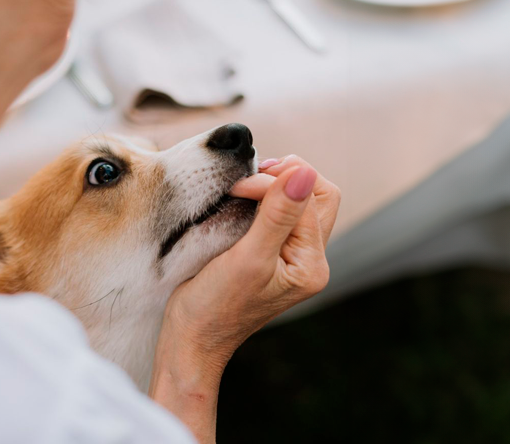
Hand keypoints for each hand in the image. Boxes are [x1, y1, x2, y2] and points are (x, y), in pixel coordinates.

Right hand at [149, 155, 340, 443]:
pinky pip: (281, 214)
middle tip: (247, 182)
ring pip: (300, 203)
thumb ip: (278, 215)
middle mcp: (309, 260)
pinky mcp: (273, 253)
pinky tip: (242, 203)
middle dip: (284, 179)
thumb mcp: (249, 258)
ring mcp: (292, 257)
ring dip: (274, 189)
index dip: (273, 184)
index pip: (308, 200)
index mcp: (312, 264)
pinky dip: (264, 201)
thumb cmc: (216, 305)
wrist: (192, 336)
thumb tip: (305, 173)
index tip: (236, 188)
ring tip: (243, 191)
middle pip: (318, 197)